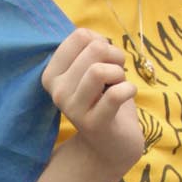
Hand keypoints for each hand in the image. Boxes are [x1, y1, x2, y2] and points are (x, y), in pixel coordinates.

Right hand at [42, 28, 143, 176]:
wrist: (111, 146)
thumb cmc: (104, 101)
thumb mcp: (92, 69)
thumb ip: (89, 48)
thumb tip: (94, 37)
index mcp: (52, 75)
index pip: (80, 36)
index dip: (100, 41)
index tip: (104, 60)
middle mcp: (57, 92)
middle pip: (94, 49)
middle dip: (114, 56)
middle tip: (116, 73)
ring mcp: (74, 109)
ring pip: (99, 70)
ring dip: (119, 73)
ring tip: (119, 85)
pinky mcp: (94, 124)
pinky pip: (116, 94)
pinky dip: (129, 89)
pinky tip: (127, 95)